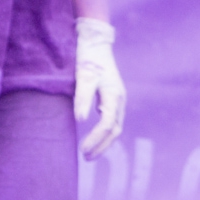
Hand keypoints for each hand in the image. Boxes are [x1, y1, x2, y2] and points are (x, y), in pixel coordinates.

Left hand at [74, 17, 125, 159]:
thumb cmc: (88, 58)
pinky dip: (104, 132)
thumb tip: (80, 120)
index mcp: (114, 95)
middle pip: (115, 129)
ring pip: (115, 126)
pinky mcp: (112, 97)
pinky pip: (111, 120)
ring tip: (88, 153)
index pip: (107, 125)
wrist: (95, 41)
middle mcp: (119, 99)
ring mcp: (117, 98)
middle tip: (85, 158)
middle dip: (102, 146)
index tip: (82, 150)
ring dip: (104, 141)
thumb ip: (82, 98)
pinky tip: (93, 137)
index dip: (96, 139)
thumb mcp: (83, 76)